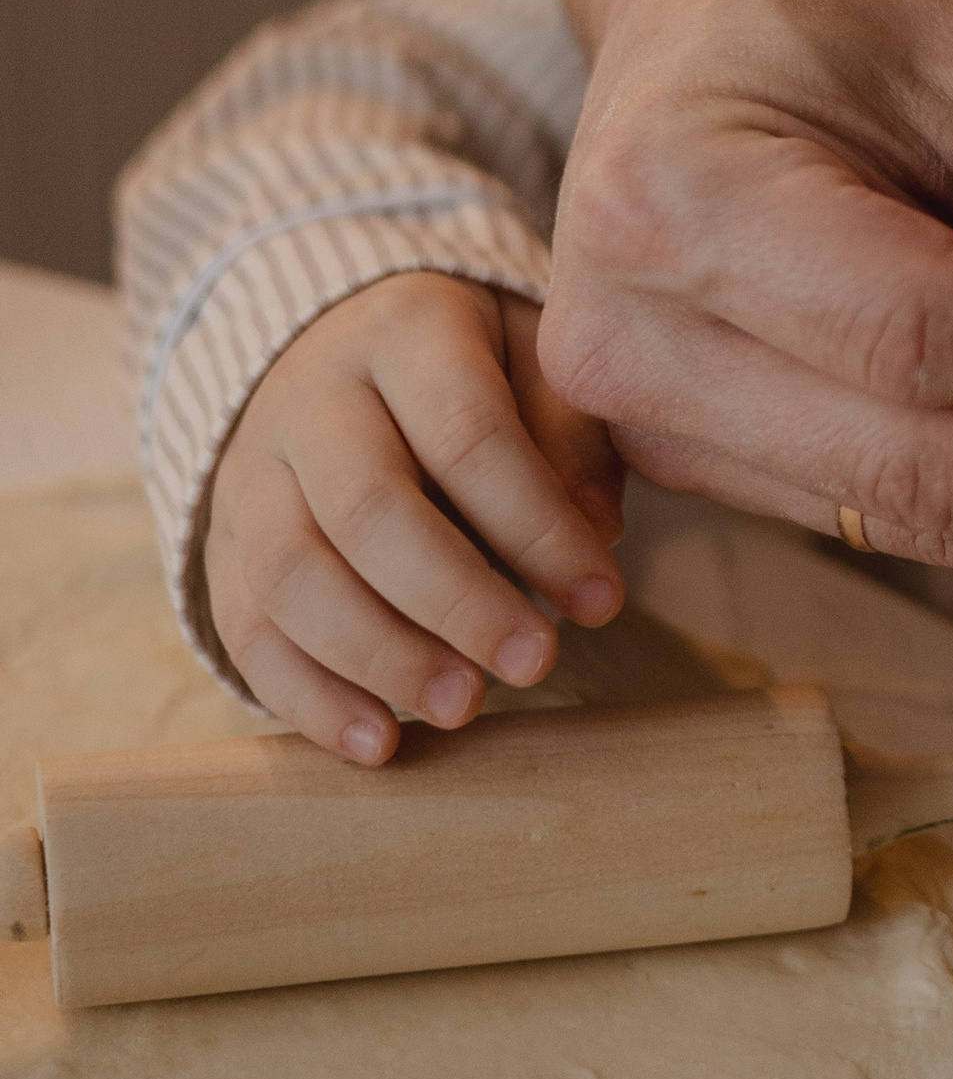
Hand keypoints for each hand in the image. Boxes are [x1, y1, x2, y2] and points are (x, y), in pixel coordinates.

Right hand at [206, 276, 626, 761]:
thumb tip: (593, 534)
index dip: (536, 524)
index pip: (465, 433)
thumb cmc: (477, 367)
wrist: (345, 345)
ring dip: (380, 657)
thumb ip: (571, 437)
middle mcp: (310, 397)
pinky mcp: (225, 544)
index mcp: (403, 333)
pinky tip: (378, 744)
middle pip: (366, 509)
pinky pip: (245, 627)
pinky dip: (308, 698)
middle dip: (457, 600)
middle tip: (536, 665)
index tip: (602, 599)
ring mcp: (251, 472)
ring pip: (291, 574)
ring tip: (464, 708)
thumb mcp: (539, 363)